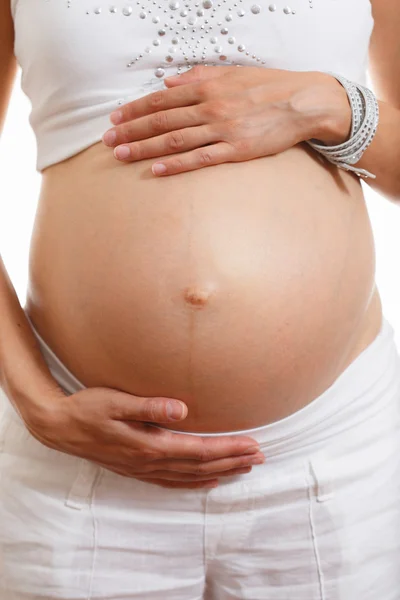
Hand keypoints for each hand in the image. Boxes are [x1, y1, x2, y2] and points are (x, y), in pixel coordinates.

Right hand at [23, 387, 263, 488]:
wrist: (59, 427)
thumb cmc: (88, 409)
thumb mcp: (116, 401)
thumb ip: (150, 406)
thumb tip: (182, 409)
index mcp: (150, 445)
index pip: (200, 450)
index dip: (228, 449)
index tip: (253, 445)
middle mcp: (150, 462)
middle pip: (201, 466)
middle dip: (233, 461)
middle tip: (260, 457)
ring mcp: (143, 469)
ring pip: (190, 476)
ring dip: (220, 472)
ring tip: (244, 468)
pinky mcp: (137, 469)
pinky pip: (173, 482)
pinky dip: (195, 483)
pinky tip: (208, 481)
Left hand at [102, 66, 348, 175]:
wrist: (304, 102)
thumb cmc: (268, 86)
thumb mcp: (232, 73)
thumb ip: (199, 76)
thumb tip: (169, 80)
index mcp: (208, 86)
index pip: (162, 98)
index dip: (135, 109)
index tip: (115, 117)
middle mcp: (210, 106)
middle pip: (162, 119)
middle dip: (131, 130)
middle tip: (107, 140)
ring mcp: (222, 129)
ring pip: (175, 139)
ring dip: (145, 147)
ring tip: (121, 154)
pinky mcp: (236, 150)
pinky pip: (200, 158)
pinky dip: (176, 164)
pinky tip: (156, 170)